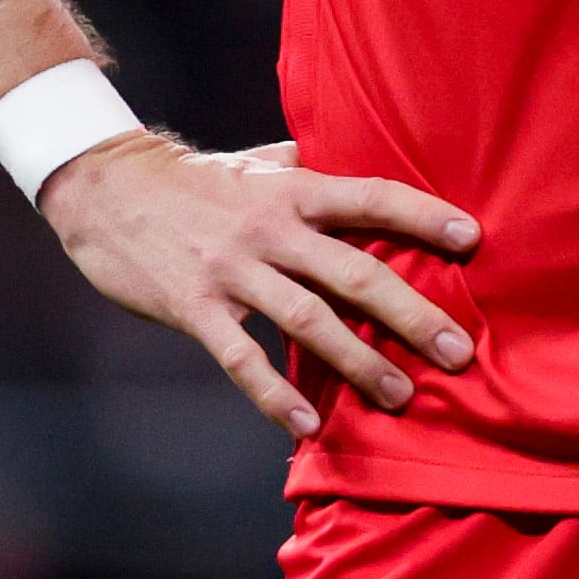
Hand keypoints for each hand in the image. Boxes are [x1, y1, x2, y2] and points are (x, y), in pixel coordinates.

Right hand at [35, 133, 479, 440]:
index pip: (371, 197)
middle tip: (457, 352)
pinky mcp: (195, 307)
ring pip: (308, 320)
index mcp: (293, 189)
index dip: (423, 215)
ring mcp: (232, 270)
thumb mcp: (259, 161)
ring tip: (400, 397)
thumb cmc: (196, 178)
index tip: (473, 240)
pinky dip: (276, 395)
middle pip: (354, 271)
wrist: (105, 188)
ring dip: (357, 362)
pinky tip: (308, 425)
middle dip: (411, 314)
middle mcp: (270, 229)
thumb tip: (364, 153)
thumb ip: (310, 166)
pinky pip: (242, 358)